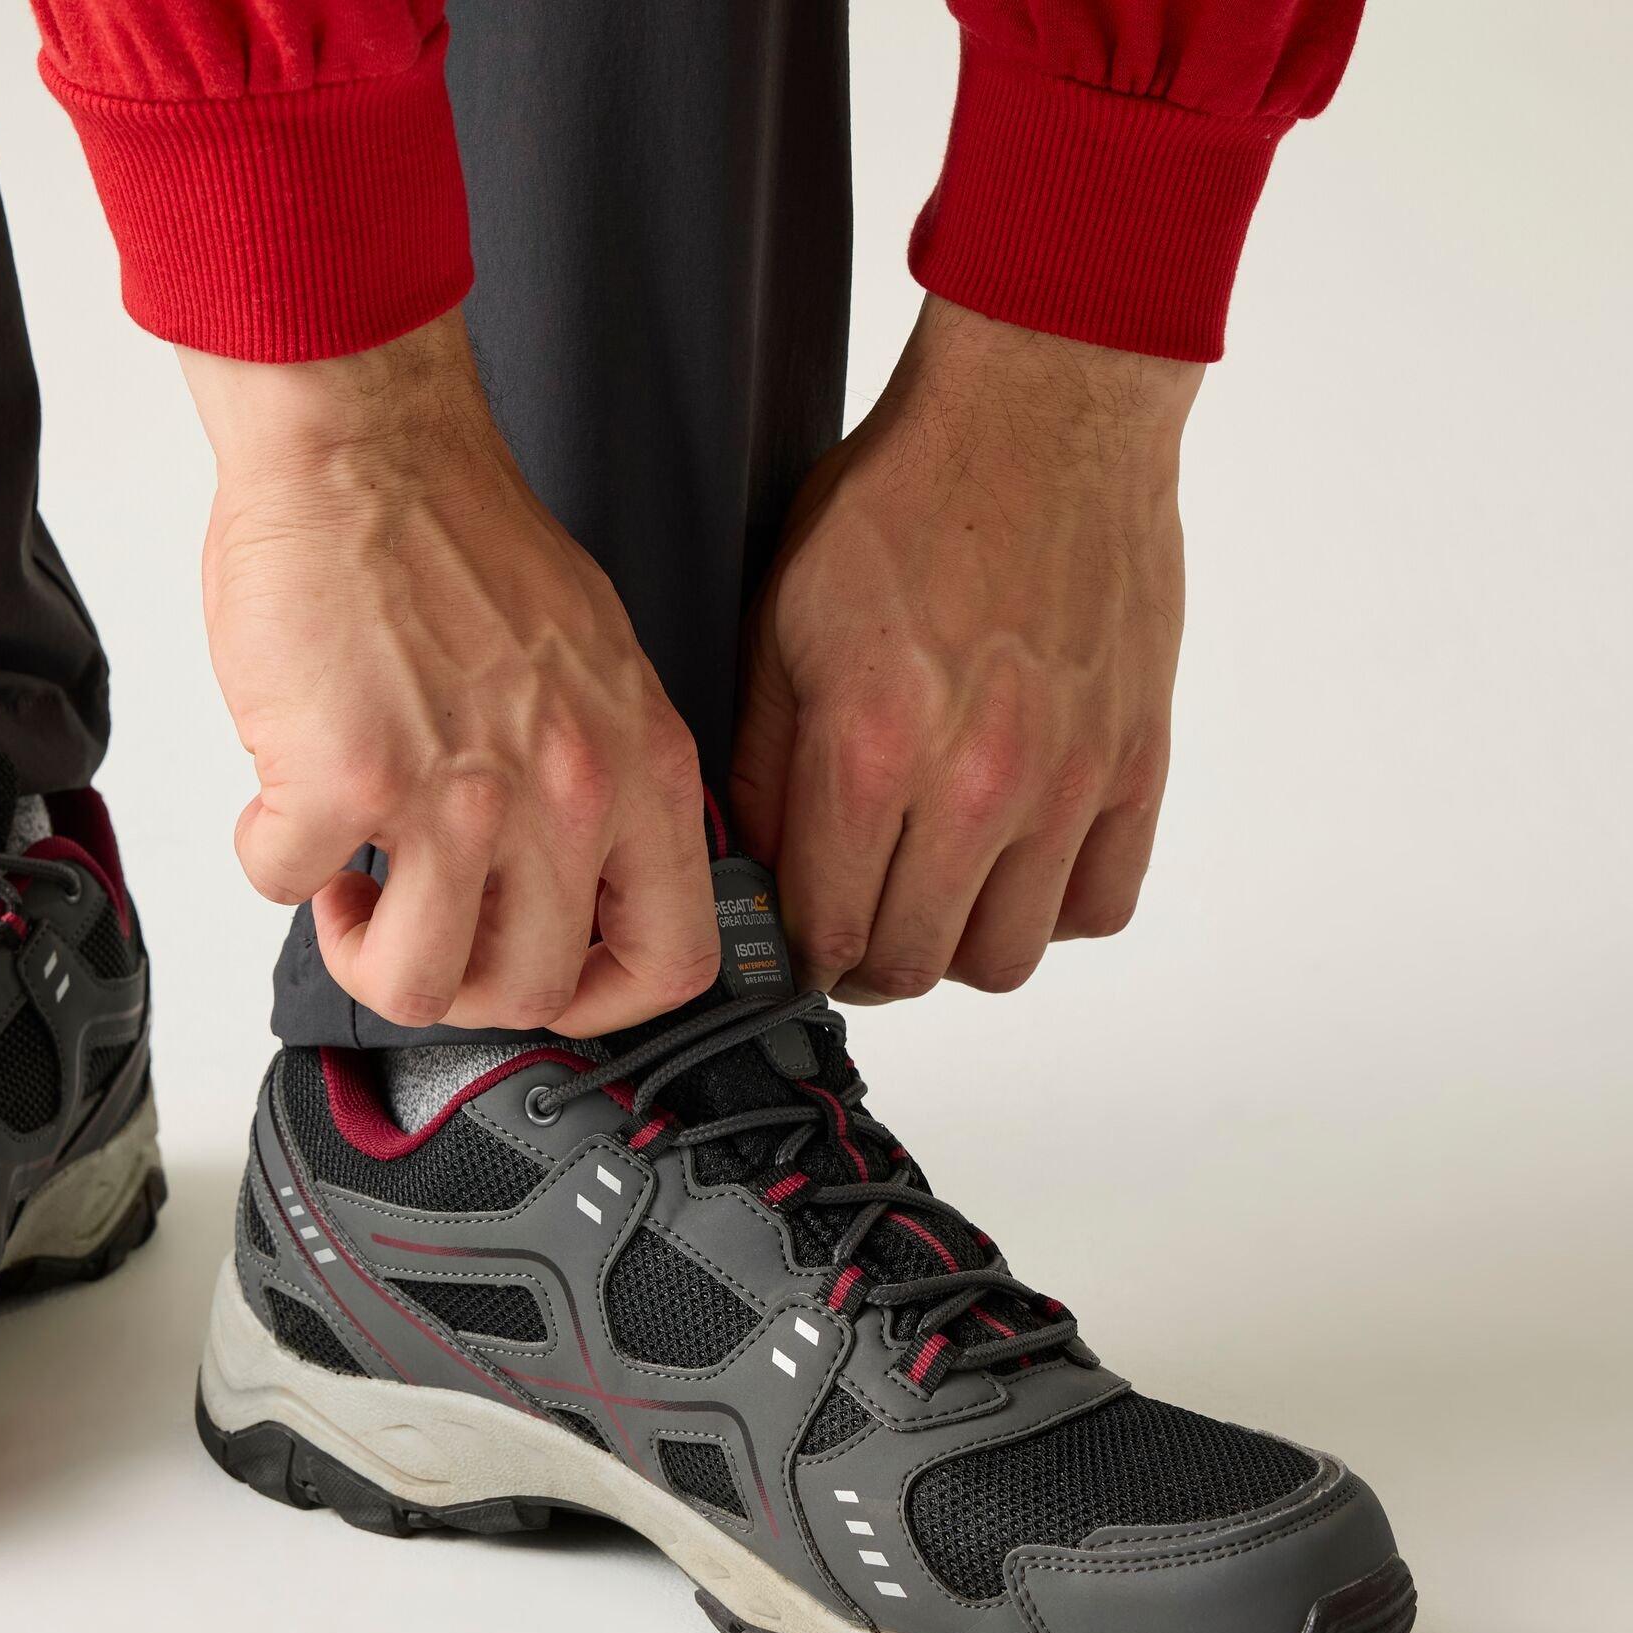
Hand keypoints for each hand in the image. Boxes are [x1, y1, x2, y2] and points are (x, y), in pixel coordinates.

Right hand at [181, 312, 716, 1035]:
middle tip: (417, 920)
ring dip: (362, 949)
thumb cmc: (462, 541)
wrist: (368, 443)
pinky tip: (284, 803)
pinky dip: (271, 860)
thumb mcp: (596, 672)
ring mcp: (459, 796)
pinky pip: (288, 888)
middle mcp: (566, 794)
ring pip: (417, 984)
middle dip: (459, 982)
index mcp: (639, 769)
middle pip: (529, 992)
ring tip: (347, 878)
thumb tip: (567, 884)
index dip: (604, 1002)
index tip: (545, 980)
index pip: (672, 960)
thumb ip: (602, 784)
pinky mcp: (347, 778)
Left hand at [733, 297, 1200, 999]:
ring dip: (957, 946)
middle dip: (865, 961)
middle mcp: (975, 783)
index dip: (797, 959)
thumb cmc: (907, 499)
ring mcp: (1067, 781)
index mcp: (871, 749)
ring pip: (1008, 957)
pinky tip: (1016, 864)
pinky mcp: (1134, 762)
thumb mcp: (782, 620)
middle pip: (913, 964)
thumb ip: (762, 762)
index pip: (827, 932)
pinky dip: (1053, 908)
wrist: (1044, 410)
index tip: (794, 944)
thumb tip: (756, 867)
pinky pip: (1101, 905)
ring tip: (934, 895)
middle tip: (853, 924)